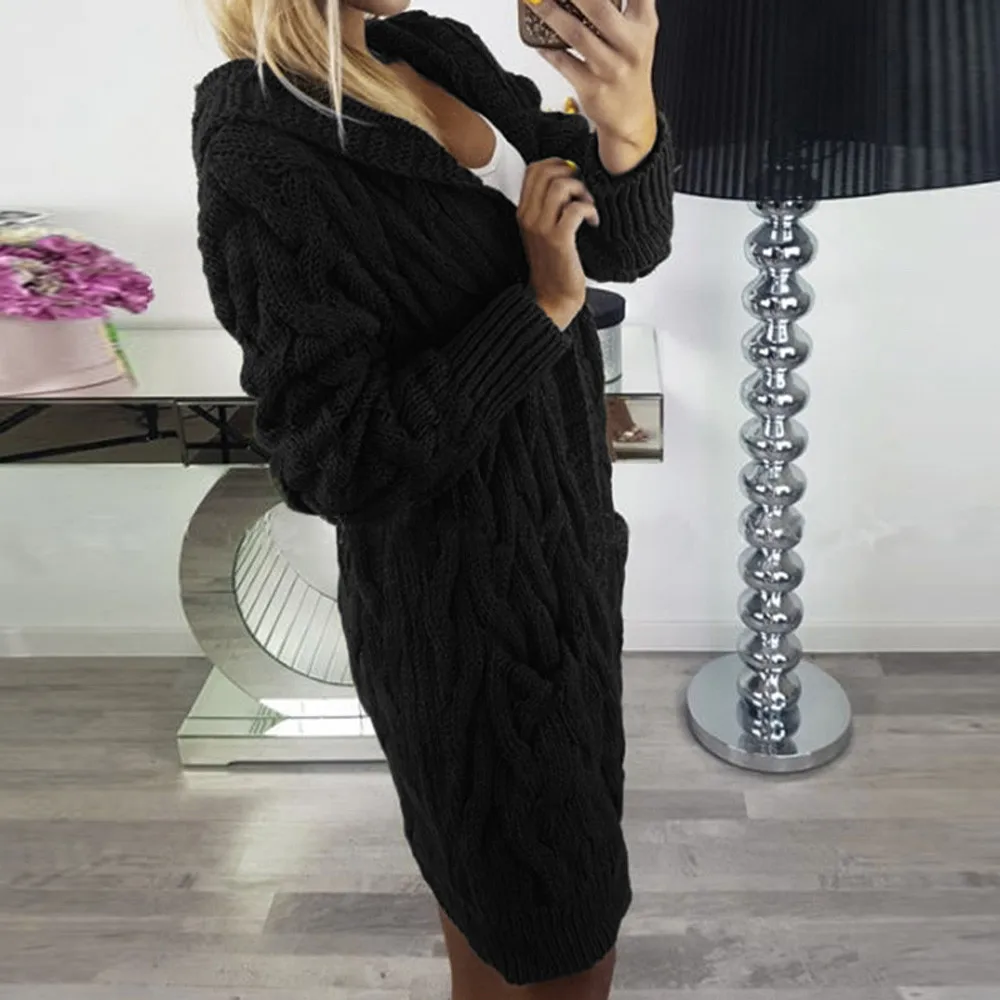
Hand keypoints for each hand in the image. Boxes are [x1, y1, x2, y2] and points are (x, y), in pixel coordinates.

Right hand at [517, 158, 598, 330]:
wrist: (552, 297)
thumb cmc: (553, 265)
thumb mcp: (542, 231)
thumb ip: (548, 206)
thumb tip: (567, 178)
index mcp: (523, 212)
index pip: (533, 170)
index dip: (556, 163)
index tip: (571, 174)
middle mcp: (529, 217)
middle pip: (546, 172)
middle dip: (571, 174)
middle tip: (582, 190)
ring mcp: (542, 228)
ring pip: (560, 186)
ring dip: (582, 191)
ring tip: (588, 206)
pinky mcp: (559, 239)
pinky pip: (576, 208)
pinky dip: (590, 209)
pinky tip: (593, 221)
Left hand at [525, 0, 659, 174]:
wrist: (631, 115)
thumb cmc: (629, 66)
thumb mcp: (641, 28)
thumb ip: (631, 0)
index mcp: (643, 24)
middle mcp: (630, 45)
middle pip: (599, 7)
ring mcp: (611, 68)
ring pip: (576, 34)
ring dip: (551, 14)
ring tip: (533, 0)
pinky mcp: (592, 88)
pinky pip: (564, 63)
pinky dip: (547, 48)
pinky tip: (535, 36)